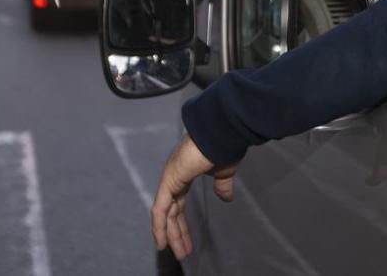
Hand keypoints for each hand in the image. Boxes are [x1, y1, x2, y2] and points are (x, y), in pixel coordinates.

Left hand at [151, 134, 238, 259]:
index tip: (187, 242)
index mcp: (185, 174)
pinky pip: (160, 208)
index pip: (180, 204)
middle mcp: (174, 177)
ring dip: (169, 234)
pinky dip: (159, 226)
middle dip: (177, 233)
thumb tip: (226, 198)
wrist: (221, 134)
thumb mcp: (224, 172)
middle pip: (172, 212)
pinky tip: (162, 242)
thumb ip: (222, 186)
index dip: (182, 224)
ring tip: (176, 253)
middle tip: (182, 253)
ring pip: (165, 213)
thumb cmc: (224, 149)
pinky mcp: (168, 180)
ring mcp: (169, 178)